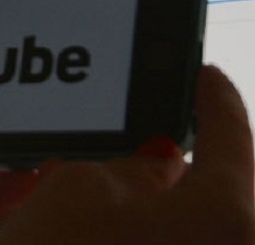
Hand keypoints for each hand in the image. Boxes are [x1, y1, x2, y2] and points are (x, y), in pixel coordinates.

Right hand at [0, 64, 254, 243]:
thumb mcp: (76, 188)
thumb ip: (122, 163)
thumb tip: (150, 164)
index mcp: (229, 216)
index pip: (231, 136)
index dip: (212, 98)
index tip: (203, 77)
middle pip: (212, 195)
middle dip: (167, 171)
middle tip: (124, 149)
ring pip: (184, 236)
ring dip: (144, 218)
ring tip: (86, 205)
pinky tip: (87, 240)